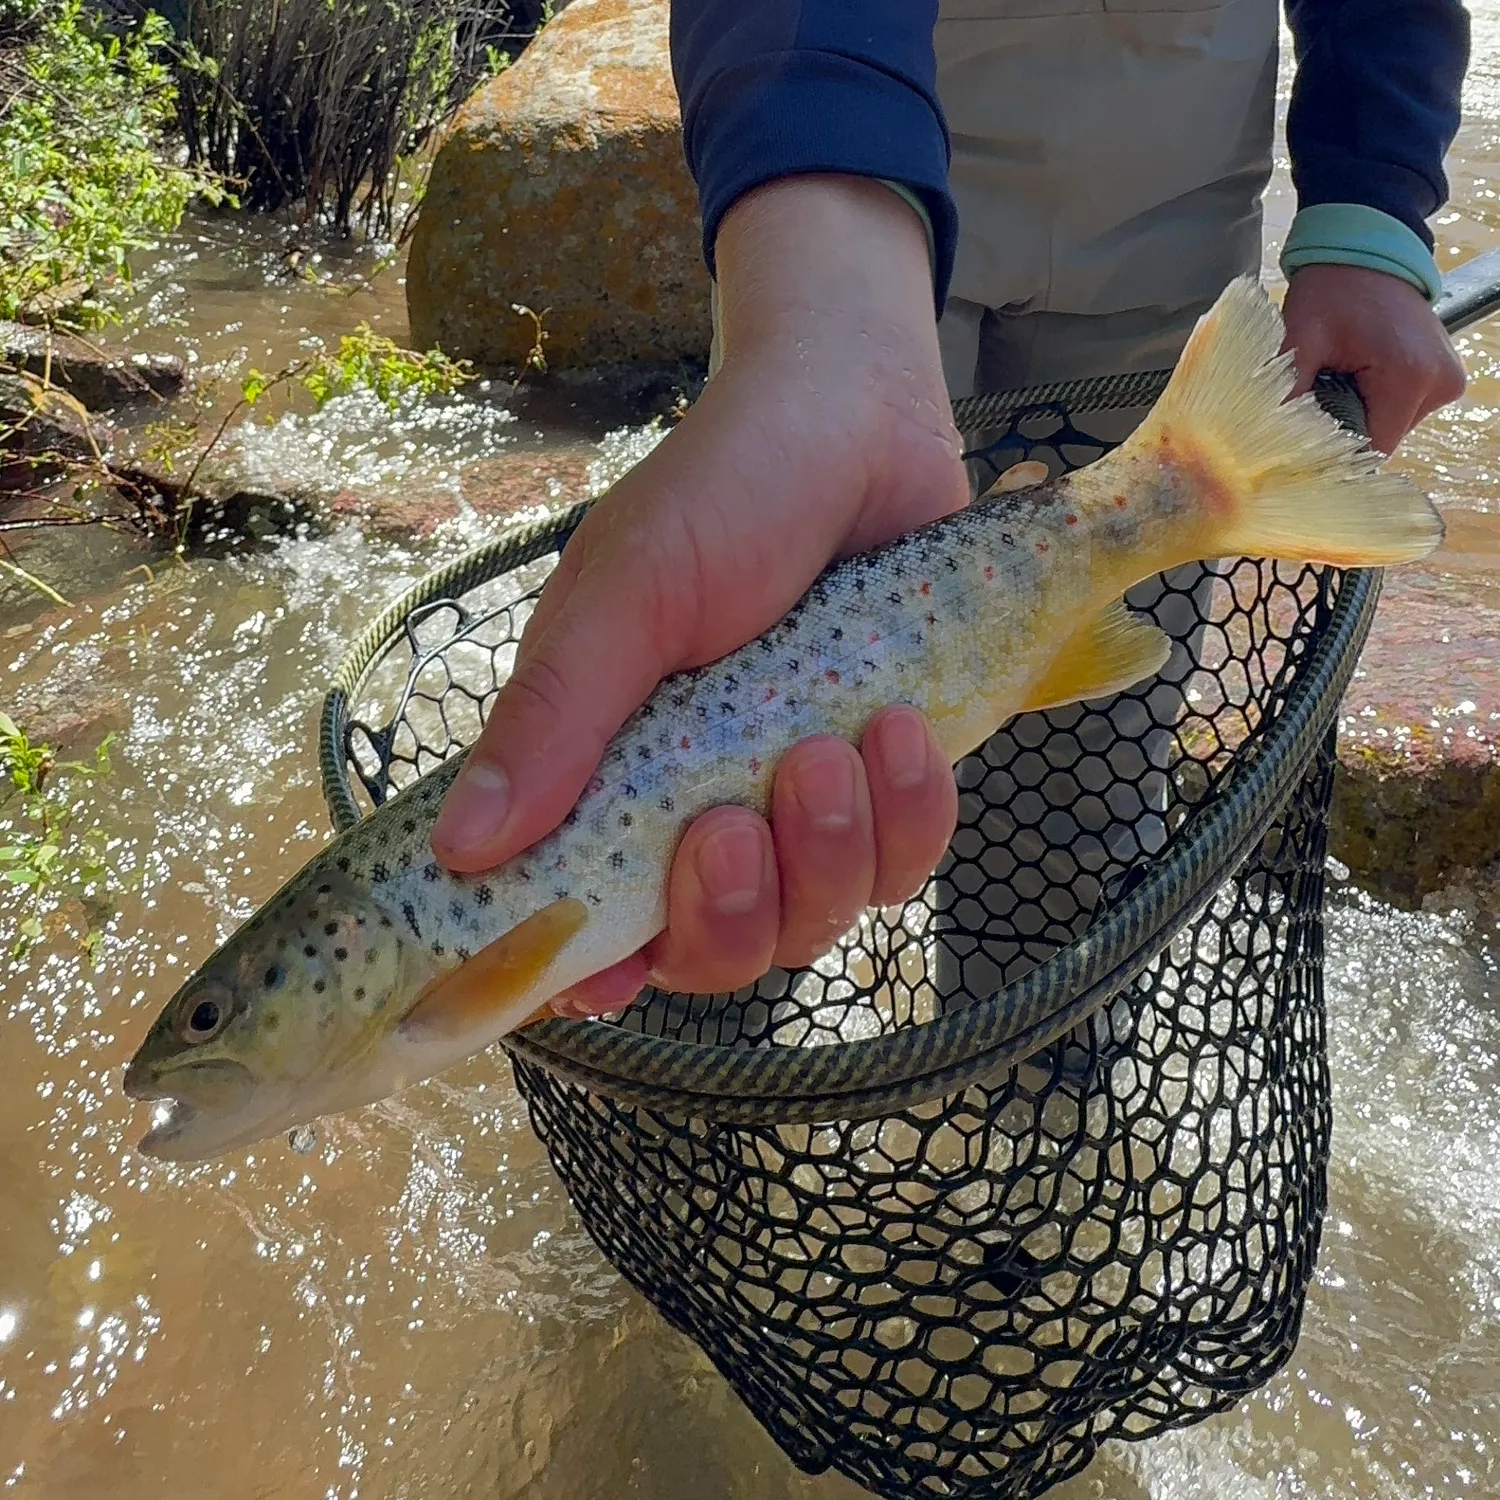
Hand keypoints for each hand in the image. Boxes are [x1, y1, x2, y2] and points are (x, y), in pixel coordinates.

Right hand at [430, 176, 965, 1013]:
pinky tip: (899, 732)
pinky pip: (906, 867)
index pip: (588, 921)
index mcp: (614, 779)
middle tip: (731, 817)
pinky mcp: (895, 789)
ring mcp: (805, 810)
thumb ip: (556, 717)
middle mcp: (706, 811)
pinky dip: (909, 818)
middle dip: (728, 911)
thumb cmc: (722, 494)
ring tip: (831, 744)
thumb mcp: (626, 595)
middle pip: (716, 956)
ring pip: (814, 924)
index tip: (603, 973)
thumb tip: (463, 845)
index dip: (588, 971)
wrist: (856, 422)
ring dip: (824, 855)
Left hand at [1280, 262, 1465, 454]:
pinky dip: (1373, 400)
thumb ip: (1286, 397)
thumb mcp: (1299, 343)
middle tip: (1317, 392)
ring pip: (1388, 426)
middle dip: (1342, 426)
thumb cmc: (1332, 291)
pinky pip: (1399, 409)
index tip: (1302, 434)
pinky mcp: (1442, 376)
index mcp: (1410, 377)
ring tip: (1338, 376)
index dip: (1331, 450)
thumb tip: (1267, 444)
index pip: (1368, 450)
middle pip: (1379, 440)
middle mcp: (1439, 383)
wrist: (1365, 252)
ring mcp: (1446, 380)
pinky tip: (1356, 374)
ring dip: (1357, 412)